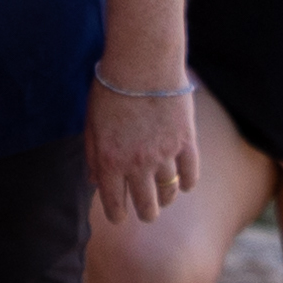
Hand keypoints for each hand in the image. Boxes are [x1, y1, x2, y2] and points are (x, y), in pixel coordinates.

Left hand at [86, 72, 200, 225]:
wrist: (141, 64)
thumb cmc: (110, 90)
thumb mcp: (91, 124)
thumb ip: (92, 156)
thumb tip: (95, 182)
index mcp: (109, 161)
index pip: (114, 204)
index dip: (117, 215)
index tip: (120, 218)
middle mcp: (137, 164)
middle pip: (146, 205)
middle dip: (145, 213)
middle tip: (147, 213)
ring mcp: (164, 155)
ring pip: (169, 192)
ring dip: (166, 199)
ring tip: (164, 199)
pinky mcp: (186, 142)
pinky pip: (191, 174)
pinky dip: (188, 183)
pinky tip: (184, 185)